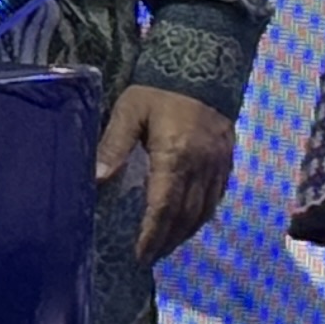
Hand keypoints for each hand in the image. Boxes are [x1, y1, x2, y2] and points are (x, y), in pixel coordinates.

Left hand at [99, 83, 234, 263]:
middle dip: (167, 241)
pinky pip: (217, 197)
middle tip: (149, 258)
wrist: (203, 65)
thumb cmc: (159, 89)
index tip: (140, 255)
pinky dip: (202, 216)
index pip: (164, 207)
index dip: (152, 235)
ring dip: (185, 233)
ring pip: (204, 211)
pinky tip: (190, 222)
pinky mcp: (227, 159)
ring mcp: (218, 165)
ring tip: (166, 247)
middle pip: (185, 216)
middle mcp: (201, 166)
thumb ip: (114, 145)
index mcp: (175, 156)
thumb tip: (97, 180)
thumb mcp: (129, 111)